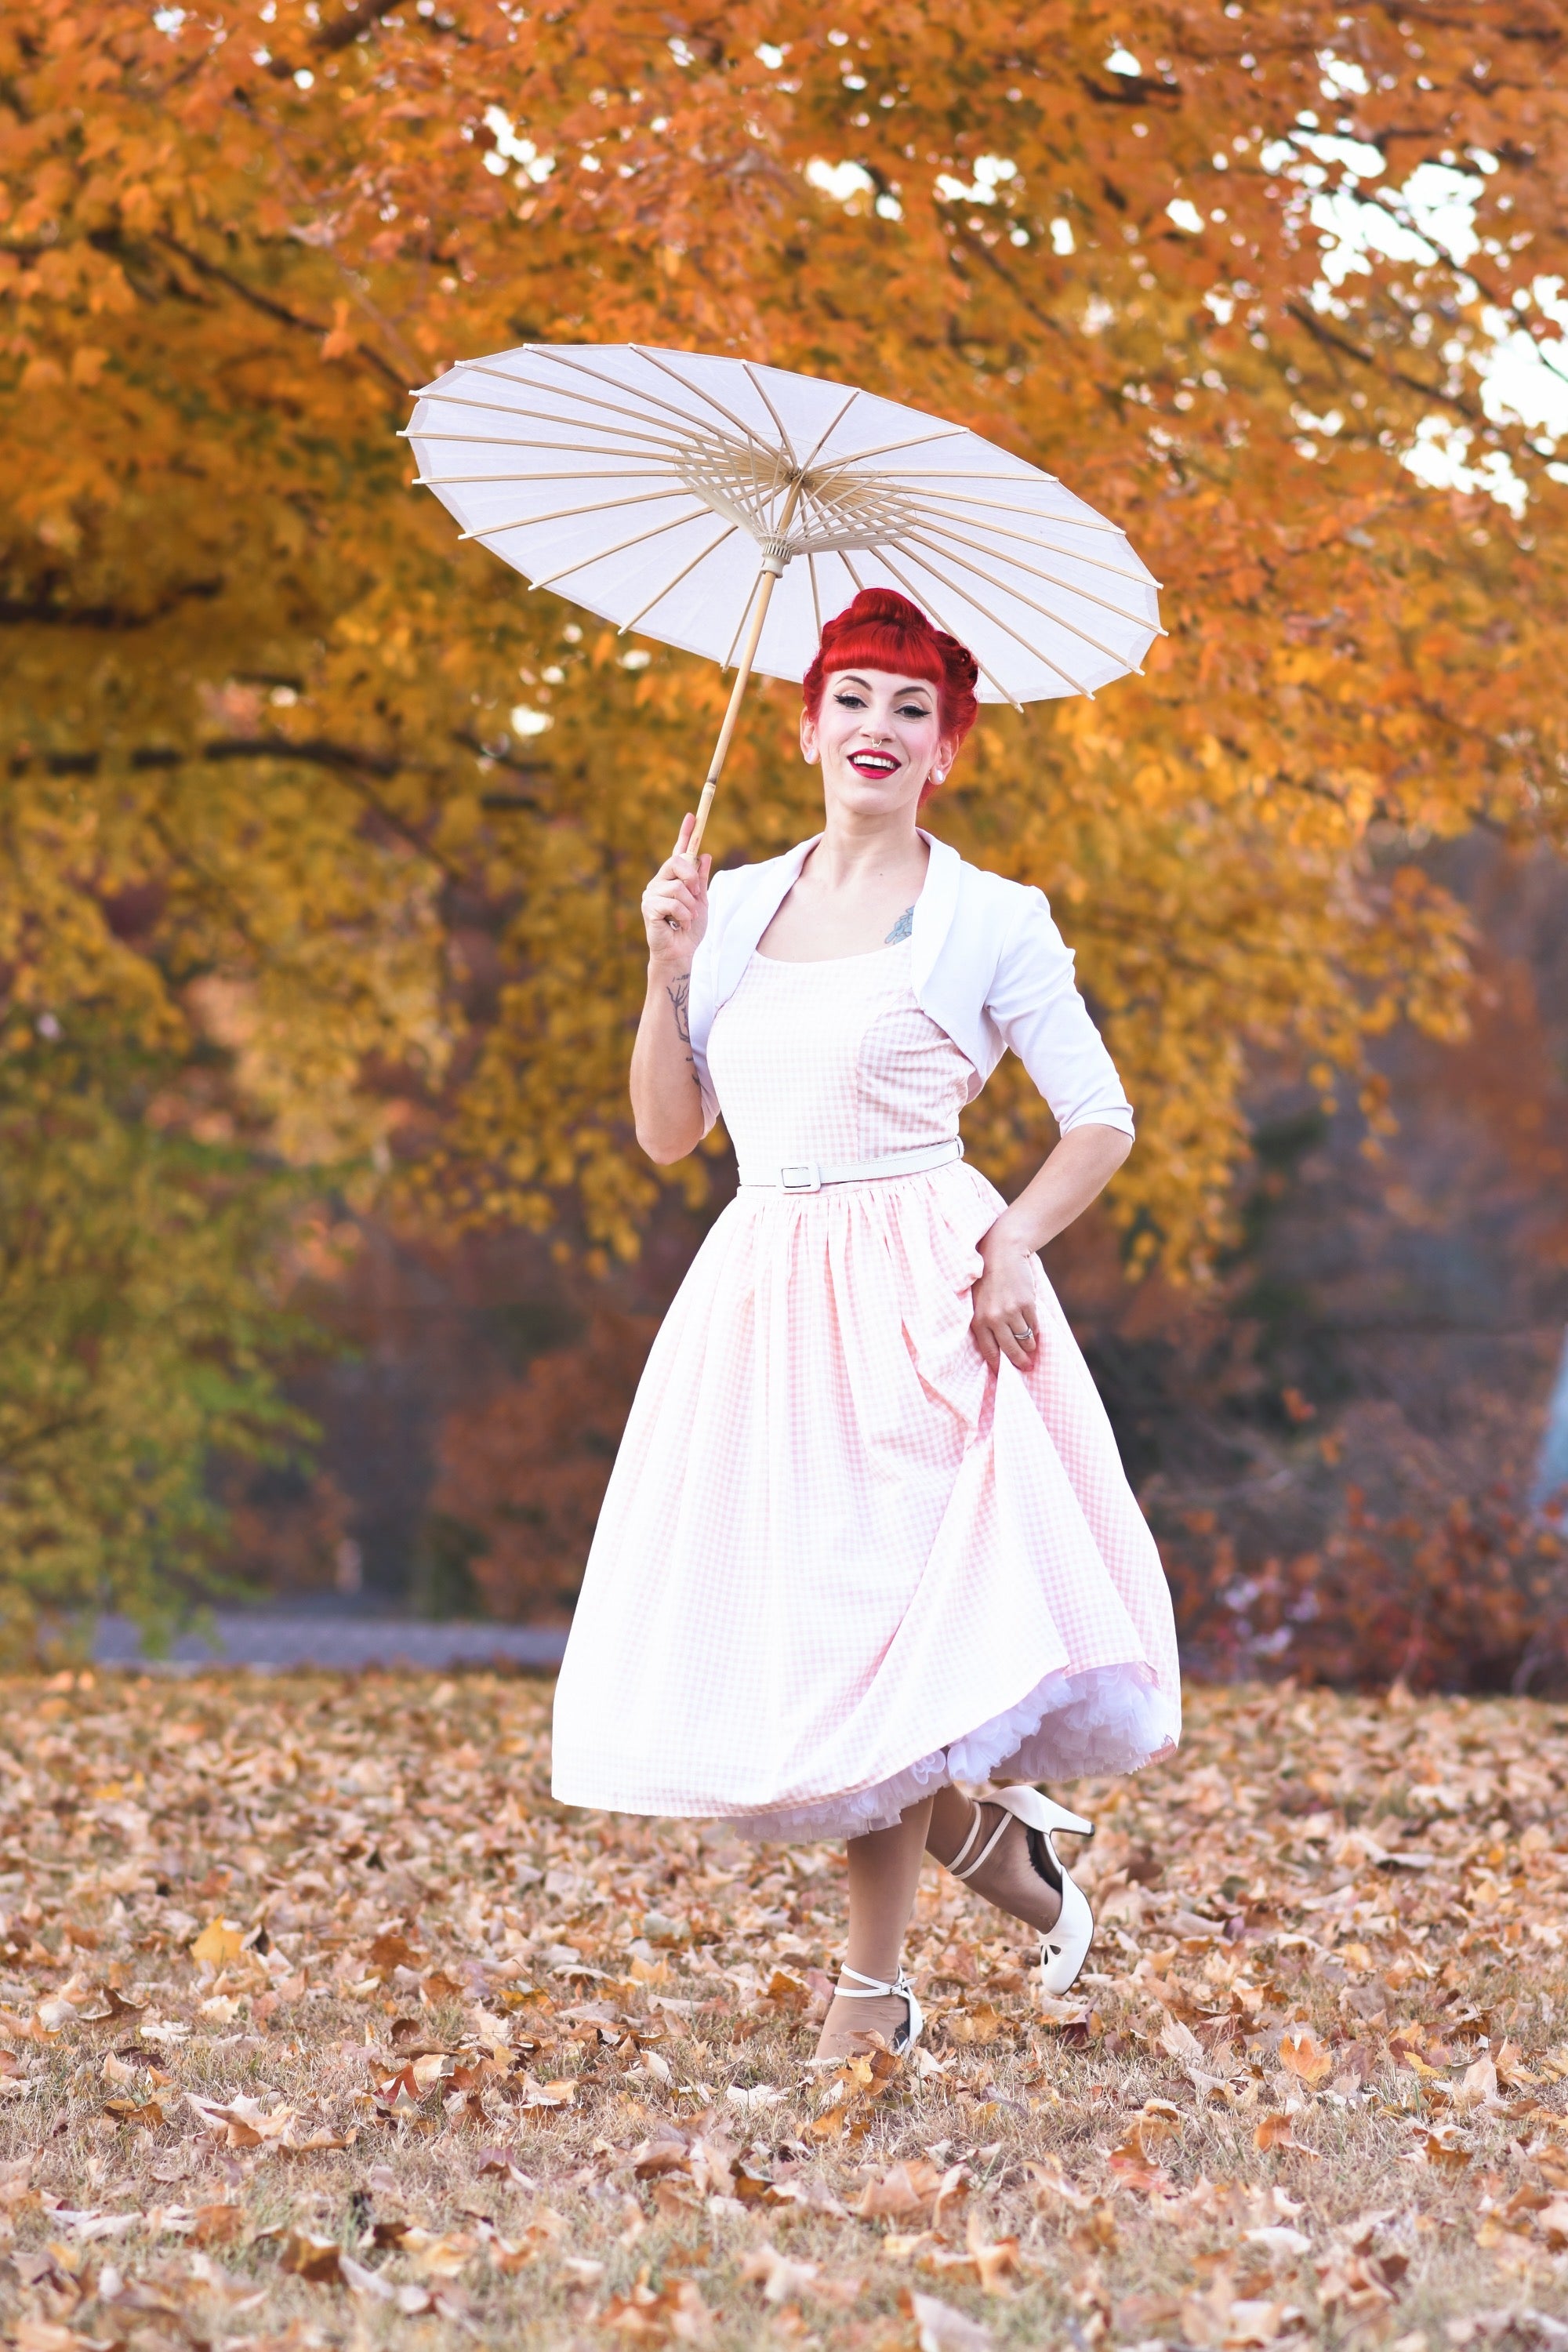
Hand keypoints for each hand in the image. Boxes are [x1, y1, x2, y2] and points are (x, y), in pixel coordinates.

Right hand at [641, 812, 710, 975]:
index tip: (692, 815)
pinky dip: (684, 915)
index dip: (685, 833)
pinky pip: (673, 902)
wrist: (681, 954)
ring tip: (687, 918)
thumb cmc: (690, 930)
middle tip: (697, 897)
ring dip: (691, 906)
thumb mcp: (701, 902)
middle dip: (692, 879)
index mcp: (672, 879)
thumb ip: (700, 880)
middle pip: (677, 862)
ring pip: (678, 887)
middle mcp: (659, 883)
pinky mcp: (649, 908)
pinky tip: (680, 925)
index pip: (678, 852)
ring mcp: (651, 894)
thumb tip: (705, 855)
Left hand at [970, 1217, 1040, 1372]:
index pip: (989, 1352)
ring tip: (1032, 1349)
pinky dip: (1036, 1331)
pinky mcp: (1026, 1304)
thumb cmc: (988, 1279)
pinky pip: (1034, 1325)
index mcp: (978, 1321)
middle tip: (1026, 1367)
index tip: (1006, 1374)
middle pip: (1010, 1350)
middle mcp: (993, 1319)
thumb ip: (986, 1322)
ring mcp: (1011, 1312)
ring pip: (1025, 1339)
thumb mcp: (978, 1302)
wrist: (1002, 1253)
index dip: (999, 1365)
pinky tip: (1035, 1332)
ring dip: (1030, 1346)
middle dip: (1020, 1362)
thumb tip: (1000, 1347)